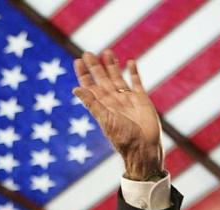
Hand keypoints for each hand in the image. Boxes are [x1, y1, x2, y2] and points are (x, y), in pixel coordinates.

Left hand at [73, 50, 163, 179]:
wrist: (144, 148)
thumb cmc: (123, 138)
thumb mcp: (105, 119)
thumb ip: (92, 103)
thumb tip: (76, 89)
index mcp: (102, 106)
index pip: (90, 87)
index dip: (84, 75)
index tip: (77, 62)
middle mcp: (113, 101)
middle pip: (102, 80)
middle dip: (95, 67)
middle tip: (87, 52)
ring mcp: (128, 99)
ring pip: (118, 78)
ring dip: (112, 66)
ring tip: (106, 52)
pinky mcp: (142, 99)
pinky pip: (136, 83)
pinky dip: (133, 73)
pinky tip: (130, 62)